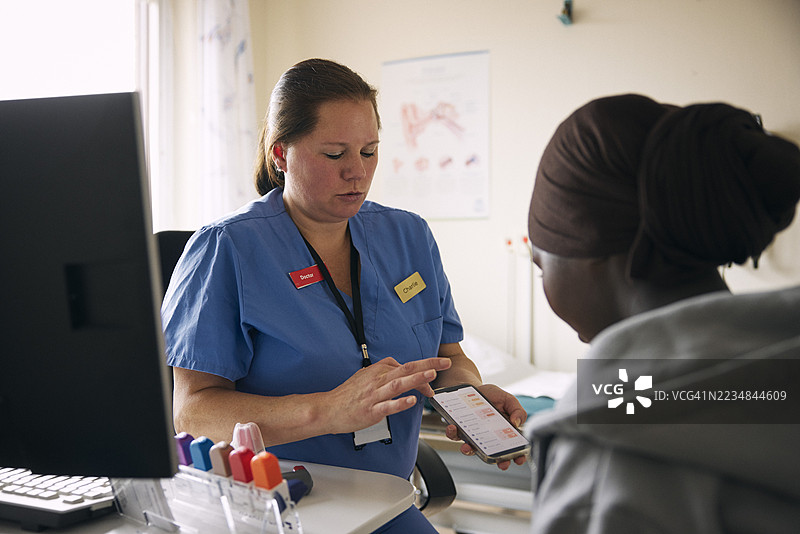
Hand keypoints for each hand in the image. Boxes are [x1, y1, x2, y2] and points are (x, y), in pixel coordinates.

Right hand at [326, 357, 451, 433]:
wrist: (327, 409)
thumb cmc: (347, 394)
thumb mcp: (365, 375)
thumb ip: (382, 370)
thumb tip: (398, 366)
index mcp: (378, 371)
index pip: (405, 367)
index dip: (423, 370)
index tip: (434, 375)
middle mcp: (377, 380)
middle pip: (406, 369)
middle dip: (428, 364)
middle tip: (445, 362)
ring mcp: (374, 396)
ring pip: (398, 384)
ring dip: (416, 379)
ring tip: (431, 374)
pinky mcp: (370, 411)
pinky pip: (387, 406)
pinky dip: (400, 403)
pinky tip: (411, 402)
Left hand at [444, 384, 527, 469]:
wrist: (473, 388)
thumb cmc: (492, 396)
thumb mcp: (508, 400)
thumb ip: (517, 411)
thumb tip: (516, 423)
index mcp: (503, 432)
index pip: (512, 448)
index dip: (517, 456)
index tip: (519, 460)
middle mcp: (488, 438)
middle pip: (493, 454)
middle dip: (496, 460)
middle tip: (499, 463)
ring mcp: (473, 435)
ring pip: (471, 449)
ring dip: (469, 450)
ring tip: (467, 447)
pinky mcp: (459, 430)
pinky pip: (454, 435)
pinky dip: (453, 433)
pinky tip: (454, 426)